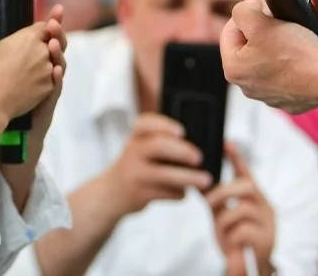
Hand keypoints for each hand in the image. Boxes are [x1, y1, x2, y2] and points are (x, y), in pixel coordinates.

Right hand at [0, 19, 63, 125]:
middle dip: (49, 43)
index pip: (45, 26)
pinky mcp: (50, 87)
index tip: (47, 26)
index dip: (45, 28)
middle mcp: (44, 51)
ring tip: (33, 67)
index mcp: (31, 37)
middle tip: (38, 50)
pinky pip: (52, 78)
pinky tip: (35, 80)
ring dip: (47, 61)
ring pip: (54, 61)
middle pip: (54, 43)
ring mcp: (49, 70)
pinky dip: (46, 77)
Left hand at [29, 6, 68, 129]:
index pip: (46, 34)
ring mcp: (47, 82)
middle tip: (53, 25)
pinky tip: (54, 70)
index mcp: (32, 55)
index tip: (56, 10)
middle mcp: (43, 66)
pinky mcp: (47, 98)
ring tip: (52, 45)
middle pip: (57, 45)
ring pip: (60, 64)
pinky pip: (56, 86)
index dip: (53, 21)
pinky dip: (57, 77)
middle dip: (58, 33)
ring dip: (58, 53)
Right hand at [100, 113, 214, 216]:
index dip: (164, 125)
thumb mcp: (142, 147)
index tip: (182, 131)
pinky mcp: (138, 194)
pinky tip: (186, 192)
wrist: (112, 192)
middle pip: (157, 147)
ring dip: (187, 177)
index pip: (145, 123)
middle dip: (181, 151)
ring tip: (206, 180)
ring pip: (163, 175)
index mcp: (136, 135)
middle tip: (200, 157)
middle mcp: (133, 151)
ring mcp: (134, 173)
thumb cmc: (139, 163)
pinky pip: (164, 193)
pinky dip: (178, 193)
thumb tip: (200, 143)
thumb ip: (163, 141)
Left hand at [206, 145, 275, 275]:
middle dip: (224, 191)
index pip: (247, 173)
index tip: (226, 143)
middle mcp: (264, 206)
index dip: (237, 158)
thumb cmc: (237, 238)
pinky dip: (232, 236)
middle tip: (208, 201)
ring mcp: (267, 223)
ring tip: (221, 229)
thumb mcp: (223, 216)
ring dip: (225, 218)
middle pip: (248, 185)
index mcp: (255, 198)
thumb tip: (196, 180)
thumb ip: (214, 199)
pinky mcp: (265, 240)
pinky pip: (244, 230)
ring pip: (243, 208)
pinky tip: (232, 243)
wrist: (250, 267)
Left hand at [220, 0, 317, 112]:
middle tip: (276, 18)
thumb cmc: (295, 51)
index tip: (262, 4)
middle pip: (247, 46)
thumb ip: (243, 11)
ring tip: (290, 33)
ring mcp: (268, 96)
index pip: (230, 30)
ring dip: (274, 44)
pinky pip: (283, 74)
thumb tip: (246, 9)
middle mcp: (247, 88)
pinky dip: (289, 61)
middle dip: (260, 29)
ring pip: (265, 60)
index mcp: (233, 69)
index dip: (247, 12)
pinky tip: (300, 52)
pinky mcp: (289, 100)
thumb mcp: (260, 21)